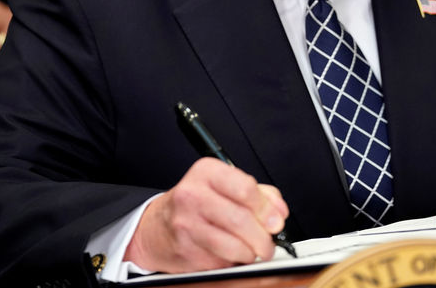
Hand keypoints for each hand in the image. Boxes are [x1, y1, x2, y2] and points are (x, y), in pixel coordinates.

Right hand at [124, 158, 289, 272]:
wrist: (157, 227)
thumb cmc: (196, 204)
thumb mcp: (225, 186)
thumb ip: (259, 193)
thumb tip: (278, 211)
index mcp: (206, 172)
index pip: (245, 188)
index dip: (266, 208)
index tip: (276, 220)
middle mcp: (192, 194)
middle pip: (241, 220)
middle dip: (263, 238)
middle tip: (268, 244)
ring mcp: (186, 224)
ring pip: (232, 246)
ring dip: (250, 254)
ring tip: (252, 251)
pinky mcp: (185, 250)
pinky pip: (220, 262)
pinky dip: (232, 263)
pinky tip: (229, 254)